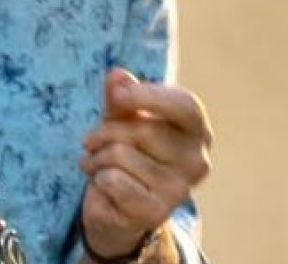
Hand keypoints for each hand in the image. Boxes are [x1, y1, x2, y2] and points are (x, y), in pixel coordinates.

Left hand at [77, 68, 212, 256]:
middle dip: (105, 131)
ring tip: (98, 164)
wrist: (119, 206)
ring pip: (121, 155)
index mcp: (197, 132)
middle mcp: (197, 162)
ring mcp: (179, 190)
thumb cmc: (127, 151)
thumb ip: (121, 96)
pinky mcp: (155, 212)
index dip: (150, 95)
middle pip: (142, 130)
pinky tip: (104, 185)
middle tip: (91, 140)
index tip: (119, 95)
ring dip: (96, 157)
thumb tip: (117, 75)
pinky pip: (112, 180)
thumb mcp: (121, 118)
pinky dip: (98, 179)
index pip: (185, 105)